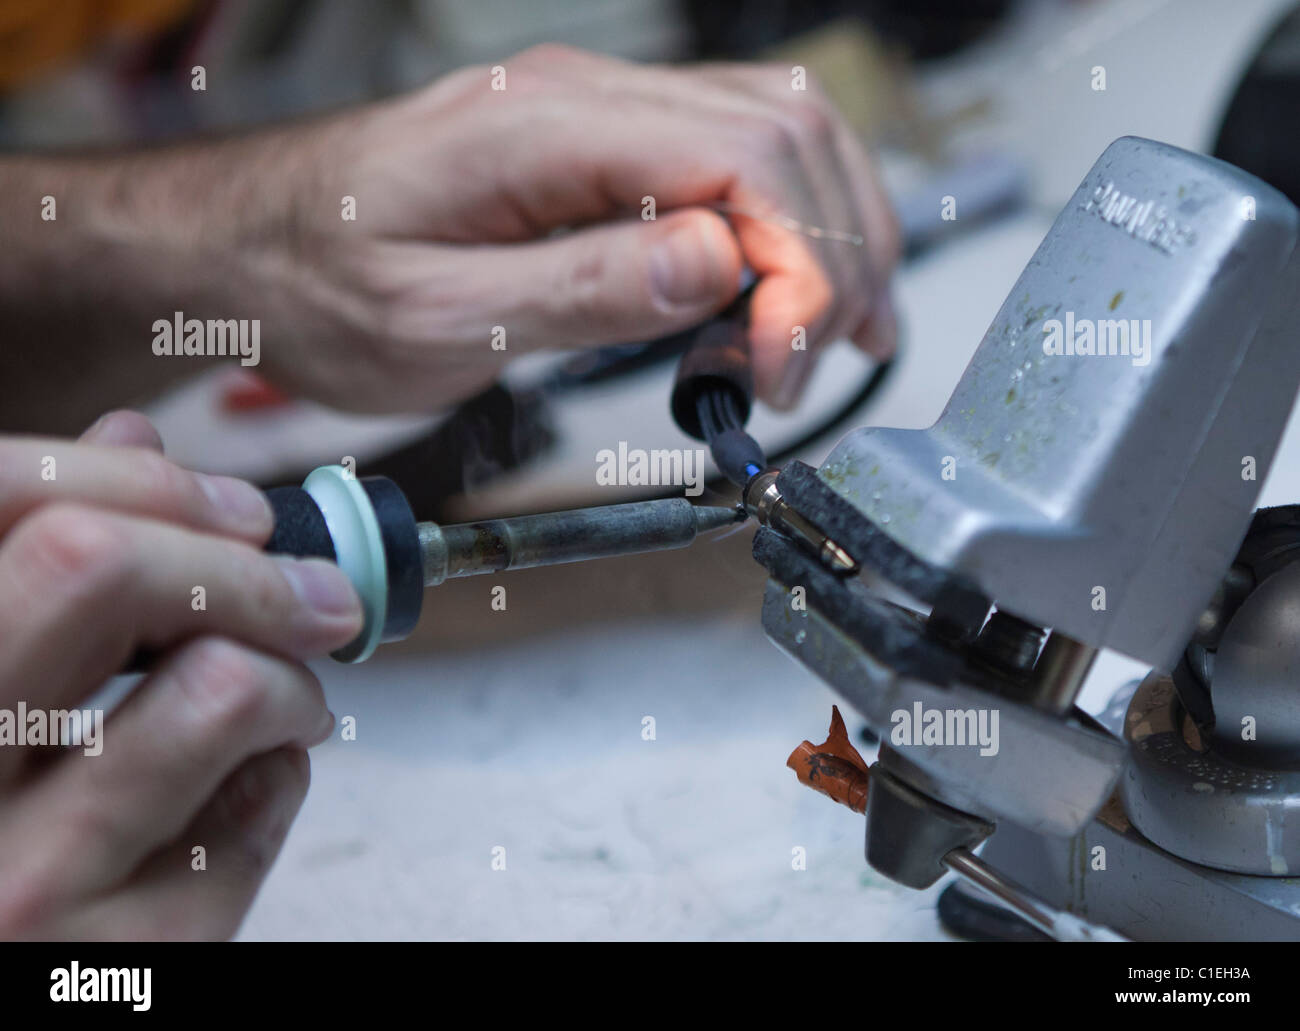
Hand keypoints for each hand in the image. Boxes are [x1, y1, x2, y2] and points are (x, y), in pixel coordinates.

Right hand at [0, 411, 361, 938]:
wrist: (19, 993)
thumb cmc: (3, 829)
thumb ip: (44, 570)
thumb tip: (133, 441)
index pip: (8, 502)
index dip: (143, 480)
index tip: (236, 511)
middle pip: (97, 566)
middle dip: (244, 564)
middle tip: (315, 593)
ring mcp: (29, 877)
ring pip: (219, 686)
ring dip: (291, 678)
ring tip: (288, 704)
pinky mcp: (133, 957)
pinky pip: (265, 802)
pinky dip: (281, 773)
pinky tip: (246, 792)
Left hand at [282, 45, 899, 409]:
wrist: (252, 244)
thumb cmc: (316, 281)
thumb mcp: (432, 320)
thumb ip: (580, 289)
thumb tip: (715, 262)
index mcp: (546, 127)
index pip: (745, 158)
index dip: (799, 267)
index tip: (777, 366)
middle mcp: (588, 99)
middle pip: (788, 134)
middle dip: (831, 260)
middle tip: (796, 369)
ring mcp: (602, 115)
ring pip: (780, 137)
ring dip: (826, 240)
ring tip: (814, 344)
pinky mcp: (604, 150)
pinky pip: (733, 162)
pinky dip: (785, 231)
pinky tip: (788, 300)